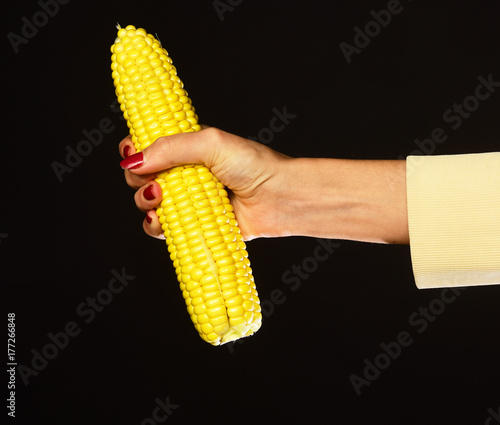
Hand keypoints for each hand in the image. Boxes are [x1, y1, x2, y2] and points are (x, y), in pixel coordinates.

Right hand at [118, 127, 292, 240]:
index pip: (149, 147)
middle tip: (154, 183)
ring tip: (160, 199)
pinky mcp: (196, 227)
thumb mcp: (211, 143)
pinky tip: (162, 221)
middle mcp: (186, 175)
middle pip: (143, 178)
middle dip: (138, 181)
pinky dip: (156, 227)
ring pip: (149, 205)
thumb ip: (171, 147)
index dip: (134, 152)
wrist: (280, 198)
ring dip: (144, 203)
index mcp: (188, 149)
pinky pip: (164, 230)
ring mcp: (190, 202)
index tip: (131, 155)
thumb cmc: (253, 165)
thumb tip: (133, 160)